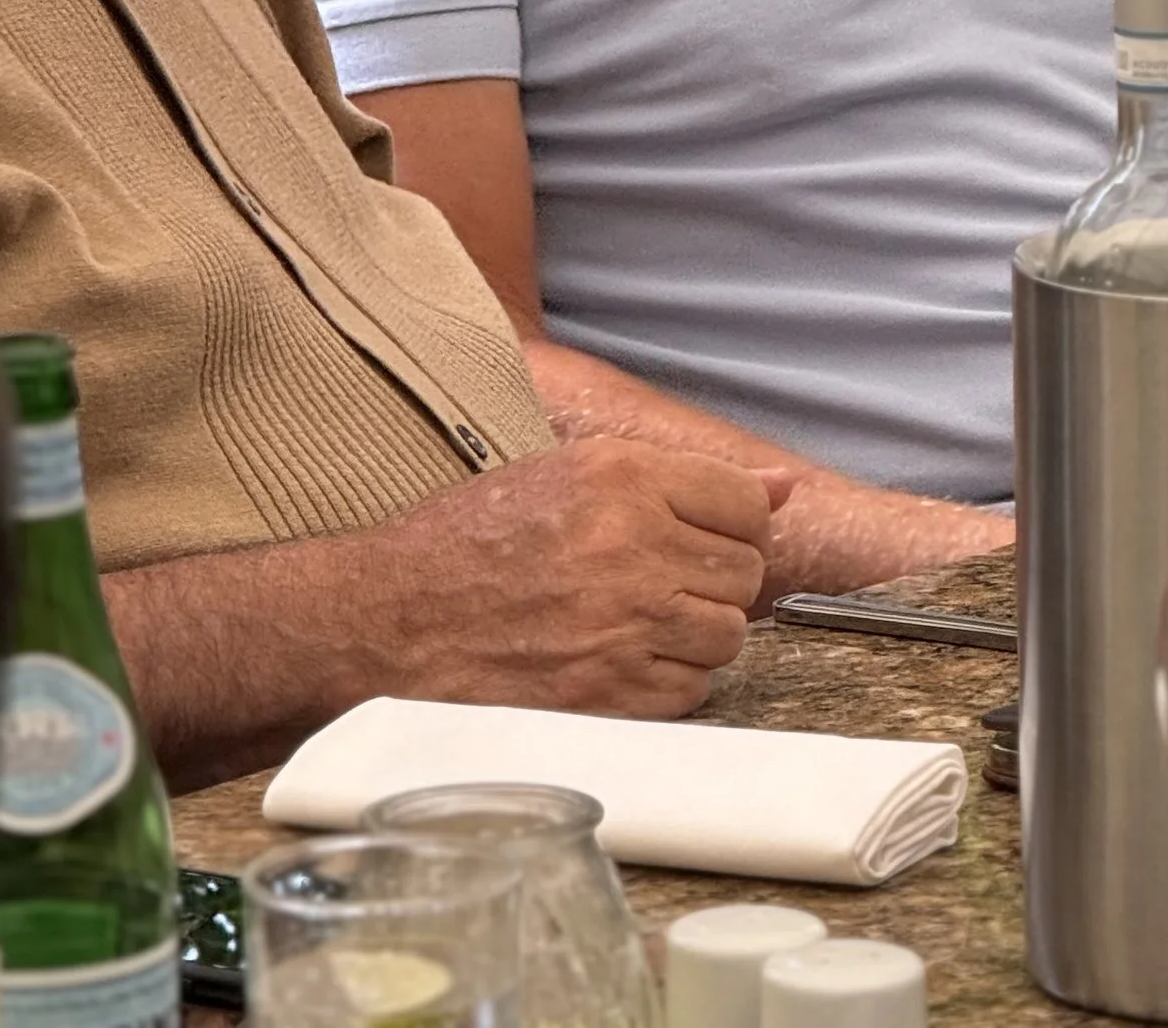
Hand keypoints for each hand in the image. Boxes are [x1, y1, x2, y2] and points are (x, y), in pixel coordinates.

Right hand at [362, 439, 778, 718]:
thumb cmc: (468, 544)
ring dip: (694, 636)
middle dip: (714, 582)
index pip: (744, 502)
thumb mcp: (568, 473)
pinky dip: (667, 684)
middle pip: (745, 572)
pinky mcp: (607, 695)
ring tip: (635, 626)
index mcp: (621, 476)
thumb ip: (681, 478)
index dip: (731, 524)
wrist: (385, 623)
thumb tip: (782, 490)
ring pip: (726, 636)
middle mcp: (632, 544)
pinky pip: (689, 692)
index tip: (701, 539)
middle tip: (660, 586)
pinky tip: (618, 665)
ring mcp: (622, 624)